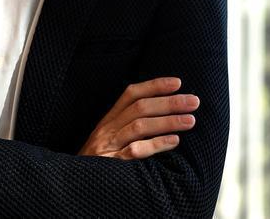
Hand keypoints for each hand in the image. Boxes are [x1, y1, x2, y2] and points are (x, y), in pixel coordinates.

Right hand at [78, 76, 198, 159]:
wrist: (74, 186)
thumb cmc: (98, 162)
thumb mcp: (109, 139)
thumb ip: (129, 125)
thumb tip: (164, 113)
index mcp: (108, 120)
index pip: (131, 94)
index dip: (154, 86)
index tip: (178, 83)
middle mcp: (107, 130)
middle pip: (140, 108)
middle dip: (169, 103)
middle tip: (194, 101)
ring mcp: (108, 146)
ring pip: (140, 126)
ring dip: (168, 121)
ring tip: (190, 121)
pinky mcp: (111, 164)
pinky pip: (135, 151)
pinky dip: (156, 144)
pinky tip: (174, 142)